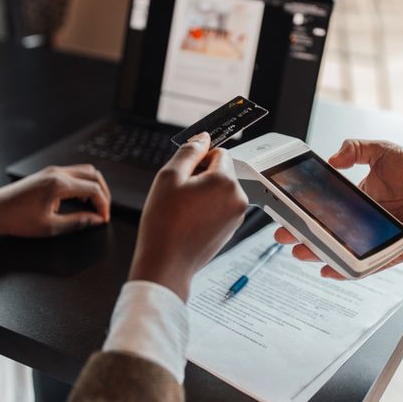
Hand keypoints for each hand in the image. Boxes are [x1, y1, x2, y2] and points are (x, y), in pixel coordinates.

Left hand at [0, 164, 110, 237]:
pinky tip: (80, 198)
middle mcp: (58, 173)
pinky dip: (83, 183)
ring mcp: (52, 171)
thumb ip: (78, 222)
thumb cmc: (18, 219)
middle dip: (103, 192)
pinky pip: (73, 173)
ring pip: (84, 171)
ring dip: (94, 186)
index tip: (103, 219)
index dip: (103, 205)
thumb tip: (96, 220)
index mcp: (60, 184)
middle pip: (94, 174)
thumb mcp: (51, 227)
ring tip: (94, 205)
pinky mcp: (47, 173)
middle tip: (104, 210)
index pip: (94, 189)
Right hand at [129, 132, 248, 300]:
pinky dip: (206, 209)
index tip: (183, 172)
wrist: (166, 264)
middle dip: (201, 176)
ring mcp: (237, 216)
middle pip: (222, 171)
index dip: (200, 158)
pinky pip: (220, 208)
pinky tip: (188, 221)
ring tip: (182, 210)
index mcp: (226, 181)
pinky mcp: (231, 229)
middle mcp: (238, 198)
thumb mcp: (169, 177)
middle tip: (178, 193)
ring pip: (220, 190)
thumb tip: (203, 137)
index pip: (220, 152)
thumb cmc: (164, 223)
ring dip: (203, 193)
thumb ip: (189, 151)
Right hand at [274, 139, 402, 277]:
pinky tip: (329, 270)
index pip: (324, 211)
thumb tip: (331, 159)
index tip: (287, 214)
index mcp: (357, 201)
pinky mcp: (390, 253)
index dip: (304, 214)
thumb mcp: (380, 151)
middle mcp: (362, 222)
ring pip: (340, 252)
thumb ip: (355, 149)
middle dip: (302, 236)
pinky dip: (346, 270)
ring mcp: (374, 239)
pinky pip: (365, 266)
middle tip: (285, 235)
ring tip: (301, 252)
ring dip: (319, 254)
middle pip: (326, 234)